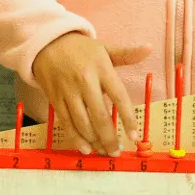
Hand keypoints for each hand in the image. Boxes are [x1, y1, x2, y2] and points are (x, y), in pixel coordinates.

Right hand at [32, 31, 151, 154]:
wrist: (45, 43)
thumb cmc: (80, 48)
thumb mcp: (104, 48)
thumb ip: (127, 54)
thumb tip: (149, 48)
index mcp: (101, 68)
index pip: (119, 96)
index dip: (128, 118)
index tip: (134, 136)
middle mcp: (85, 81)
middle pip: (100, 115)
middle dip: (109, 138)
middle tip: (117, 152)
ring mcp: (68, 91)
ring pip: (82, 122)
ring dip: (94, 141)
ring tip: (104, 152)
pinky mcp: (55, 98)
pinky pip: (66, 122)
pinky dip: (76, 138)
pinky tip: (86, 148)